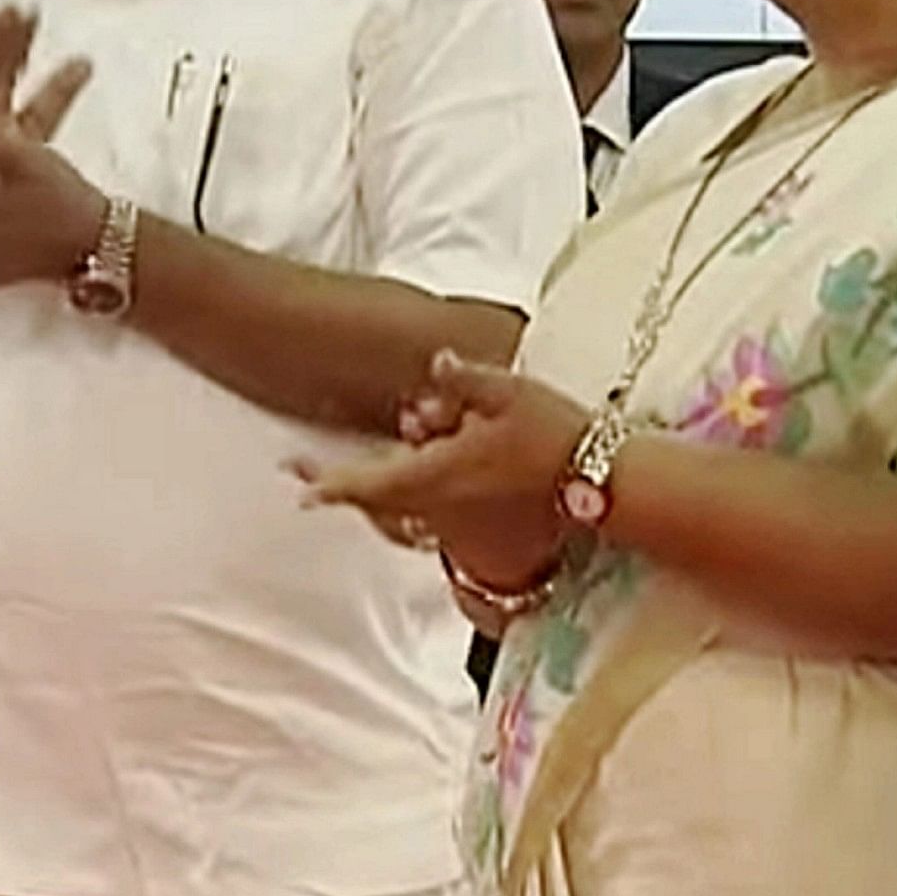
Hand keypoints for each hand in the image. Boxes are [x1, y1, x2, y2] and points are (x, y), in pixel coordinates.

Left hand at [294, 352, 587, 584]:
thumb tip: (432, 361)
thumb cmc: (556, 437)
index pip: (367, 481)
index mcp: (436, 474)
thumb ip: (463, 377)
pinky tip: (443, 460)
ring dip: (389, 480)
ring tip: (419, 430)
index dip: (326, 479)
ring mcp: (458, 525)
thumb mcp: (508, 393)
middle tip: (307, 467)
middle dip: (344, 480)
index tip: (295, 478)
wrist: (601, 486)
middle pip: (376, 499)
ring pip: (403, 507)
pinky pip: (431, 516)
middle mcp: (439, 507)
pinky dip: (418, 495)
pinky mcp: (479, 535)